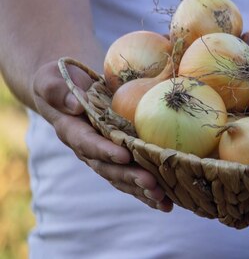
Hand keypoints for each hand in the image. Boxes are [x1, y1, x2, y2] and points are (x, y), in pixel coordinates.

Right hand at [32, 60, 172, 211]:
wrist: (67, 90)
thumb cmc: (58, 80)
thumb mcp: (50, 81)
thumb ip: (58, 92)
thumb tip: (75, 104)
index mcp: (71, 130)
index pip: (87, 143)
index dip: (104, 151)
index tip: (123, 155)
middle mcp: (88, 148)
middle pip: (108, 168)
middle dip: (130, 176)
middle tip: (151, 183)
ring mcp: (103, 155)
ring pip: (121, 177)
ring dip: (141, 189)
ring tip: (162, 198)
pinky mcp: (117, 157)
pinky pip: (131, 176)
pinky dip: (146, 190)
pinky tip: (165, 201)